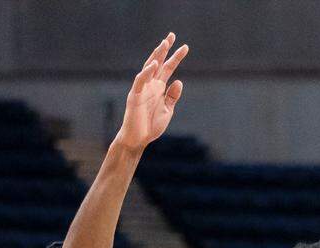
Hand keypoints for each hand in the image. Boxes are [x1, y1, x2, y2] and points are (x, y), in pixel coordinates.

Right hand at [114, 33, 187, 149]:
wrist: (138, 139)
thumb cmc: (151, 126)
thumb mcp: (167, 110)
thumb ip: (172, 97)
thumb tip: (179, 81)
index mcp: (158, 88)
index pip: (168, 68)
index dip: (176, 57)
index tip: (185, 46)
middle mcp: (150, 85)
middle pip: (158, 63)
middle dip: (164, 49)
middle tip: (172, 35)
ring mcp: (142, 89)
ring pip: (148, 68)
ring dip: (156, 56)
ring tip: (164, 44)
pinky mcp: (134, 96)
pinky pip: (140, 81)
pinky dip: (147, 72)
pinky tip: (154, 64)